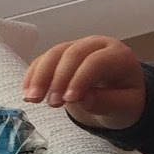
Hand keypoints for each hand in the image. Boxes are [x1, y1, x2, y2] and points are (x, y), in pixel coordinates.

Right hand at [22, 36, 145, 131]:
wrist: (120, 95)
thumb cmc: (126, 101)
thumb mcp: (125, 108)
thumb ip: (107, 103)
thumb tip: (84, 99)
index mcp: (118, 56)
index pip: (96, 62)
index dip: (81, 79)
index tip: (69, 100)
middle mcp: (97, 45)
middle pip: (72, 54)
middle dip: (58, 78)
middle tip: (51, 104)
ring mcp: (78, 47)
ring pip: (55, 53)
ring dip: (40, 76)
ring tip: (32, 99)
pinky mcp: (63, 55)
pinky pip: (45, 59)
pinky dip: (33, 75)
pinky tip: (27, 92)